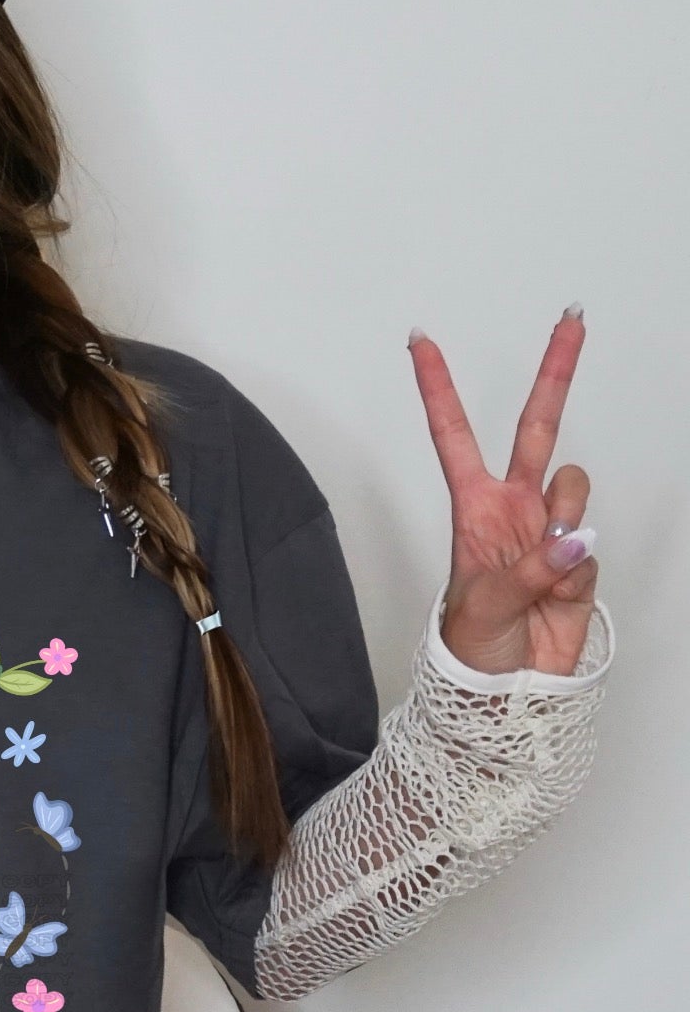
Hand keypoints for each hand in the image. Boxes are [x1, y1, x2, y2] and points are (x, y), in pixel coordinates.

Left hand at [411, 311, 599, 676]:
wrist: (506, 691)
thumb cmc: (472, 649)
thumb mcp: (481, 605)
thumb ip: (529, 567)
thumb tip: (573, 537)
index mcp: (472, 509)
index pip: (453, 437)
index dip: (438, 389)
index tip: (421, 341)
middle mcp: (512, 508)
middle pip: (537, 426)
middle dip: (556, 372)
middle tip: (573, 319)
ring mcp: (550, 529)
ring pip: (573, 483)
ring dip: (562, 516)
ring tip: (540, 565)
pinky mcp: (580, 557)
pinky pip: (589, 541)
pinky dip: (575, 567)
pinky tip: (556, 593)